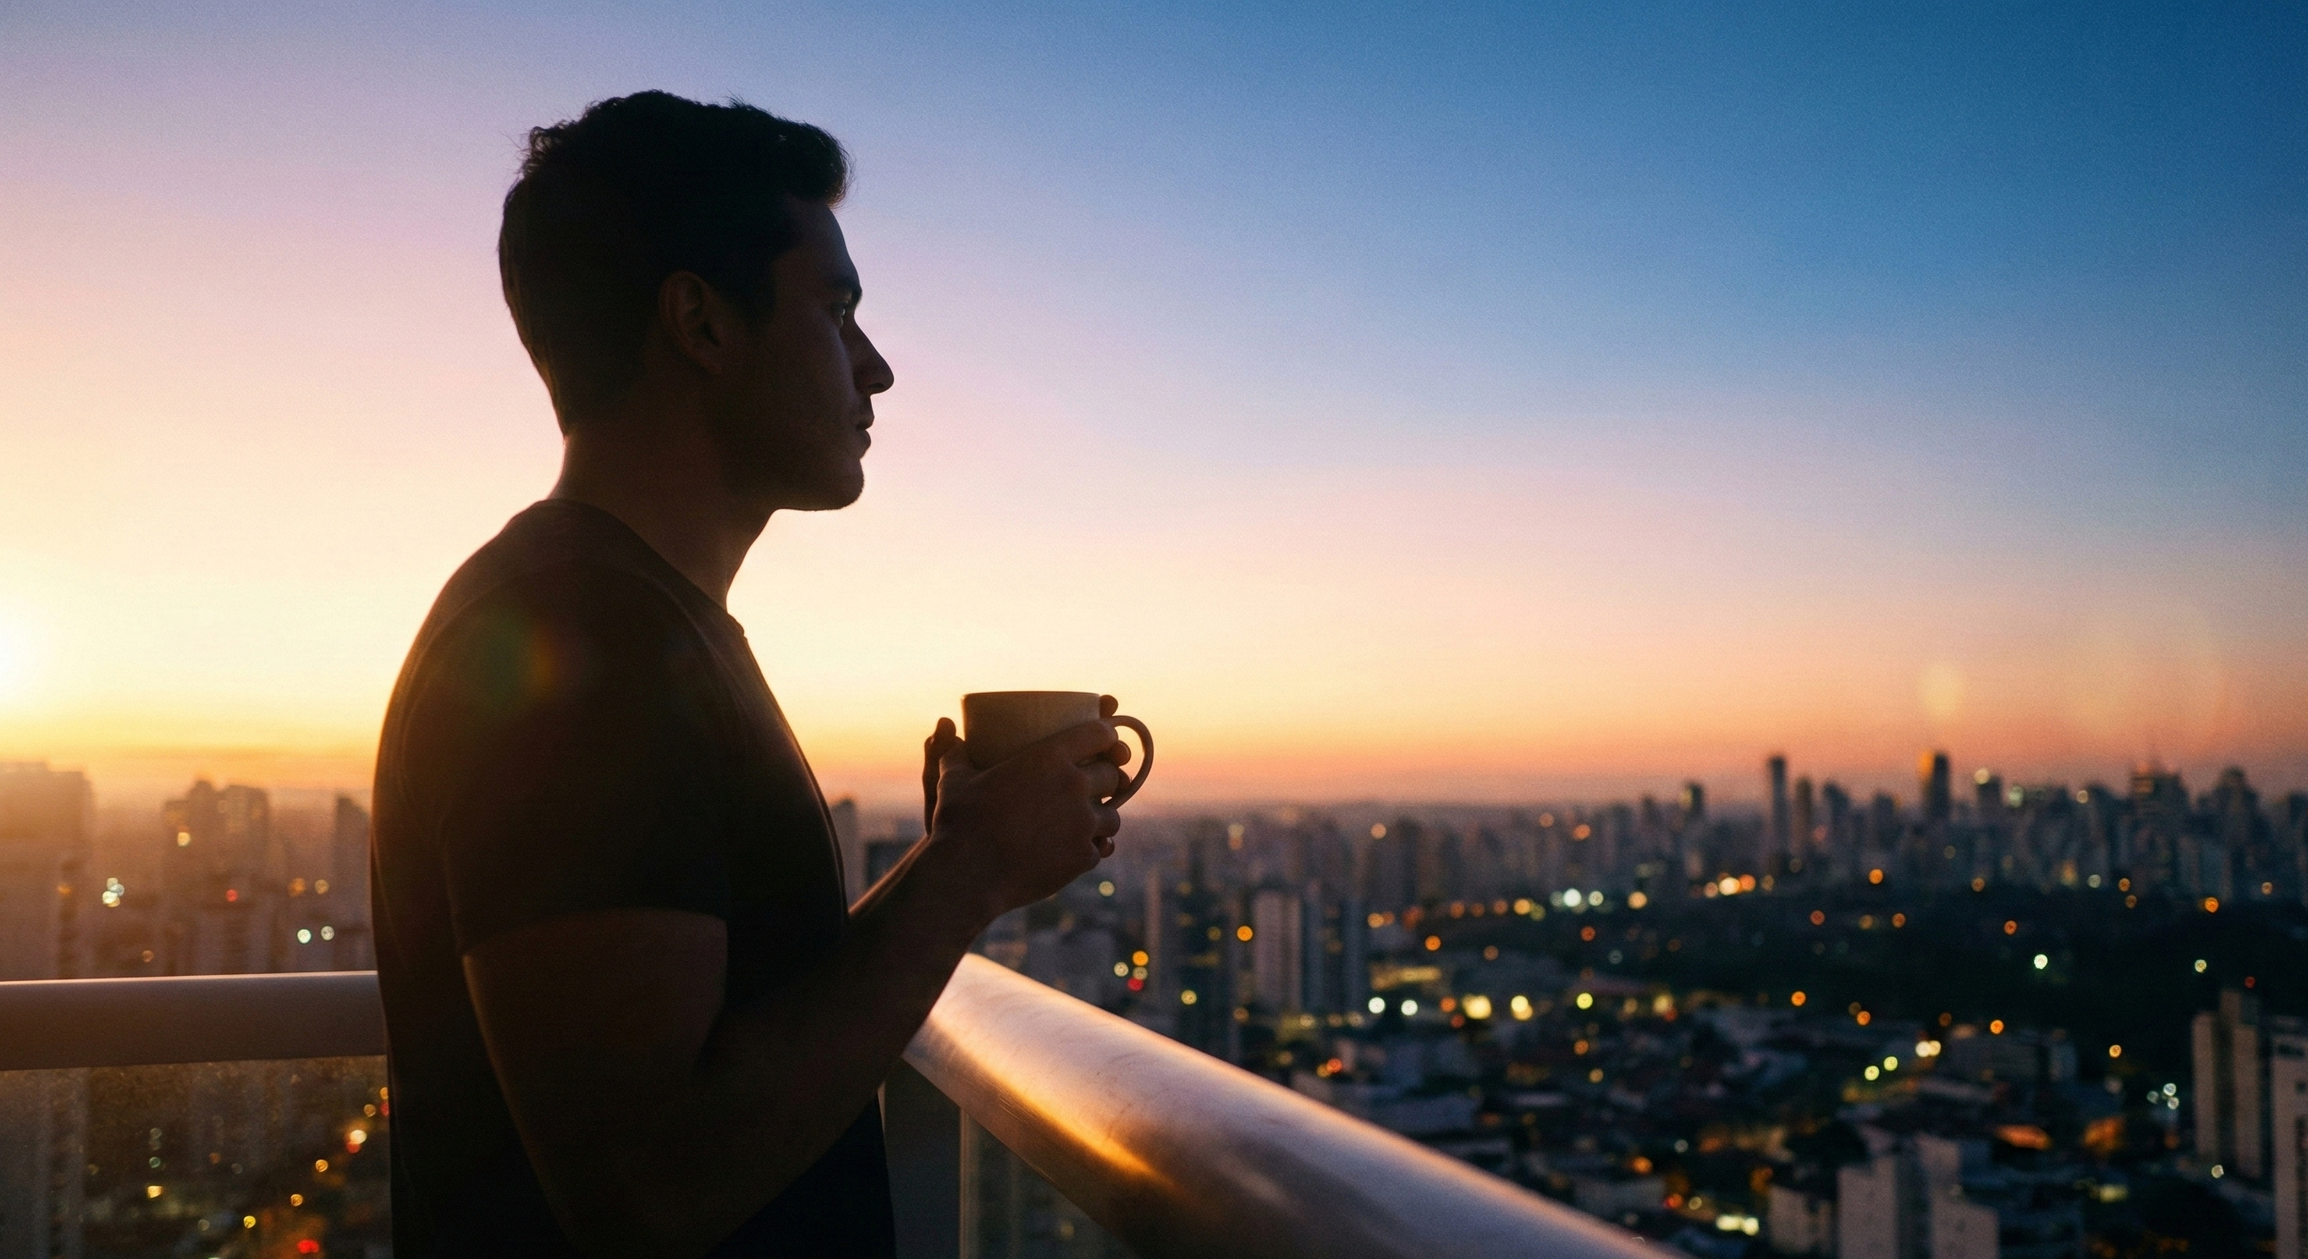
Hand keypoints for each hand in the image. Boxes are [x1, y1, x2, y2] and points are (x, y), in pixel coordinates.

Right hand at [918, 714, 1128, 925]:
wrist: (967, 875)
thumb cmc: (959, 822)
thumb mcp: (953, 780)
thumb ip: (955, 753)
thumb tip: (946, 734)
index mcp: (1050, 757)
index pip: (1100, 733)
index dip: (1107, 734)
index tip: (1105, 741)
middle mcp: (1074, 786)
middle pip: (1113, 774)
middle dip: (1109, 777)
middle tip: (1097, 784)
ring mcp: (1083, 824)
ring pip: (1113, 815)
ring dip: (1104, 817)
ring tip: (1090, 821)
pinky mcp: (1083, 857)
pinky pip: (1101, 849)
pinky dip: (1094, 848)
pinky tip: (1082, 849)